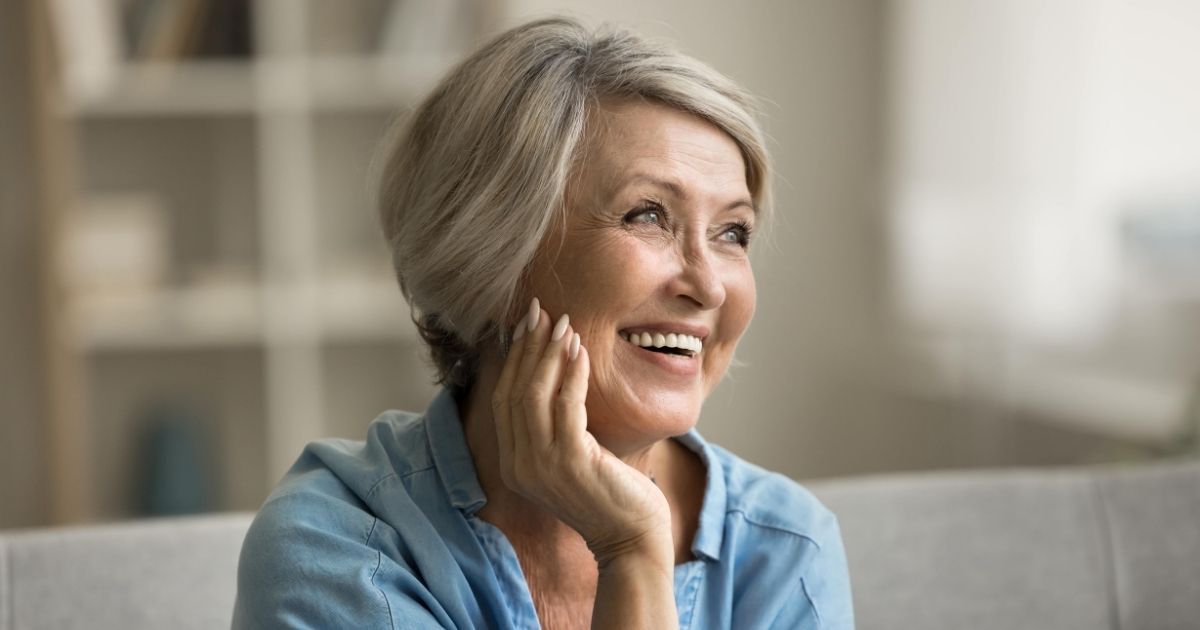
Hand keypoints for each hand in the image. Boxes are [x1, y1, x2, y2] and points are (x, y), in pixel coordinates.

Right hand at [491, 297, 672, 564]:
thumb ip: (555, 424)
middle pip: (514, 391)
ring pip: (534, 395)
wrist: (630, 535)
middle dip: (527, 346)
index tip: (524, 325)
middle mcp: (519, 465)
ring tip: (563, 323)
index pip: (504, 399)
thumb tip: (554, 371)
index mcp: (514, 463)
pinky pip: (565, 406)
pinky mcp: (570, 462)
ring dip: (549, 353)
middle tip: (541, 311)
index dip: (512, 358)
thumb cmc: (608, 491)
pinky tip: (581, 351)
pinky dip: (572, 374)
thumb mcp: (571, 456)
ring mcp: (541, 465)